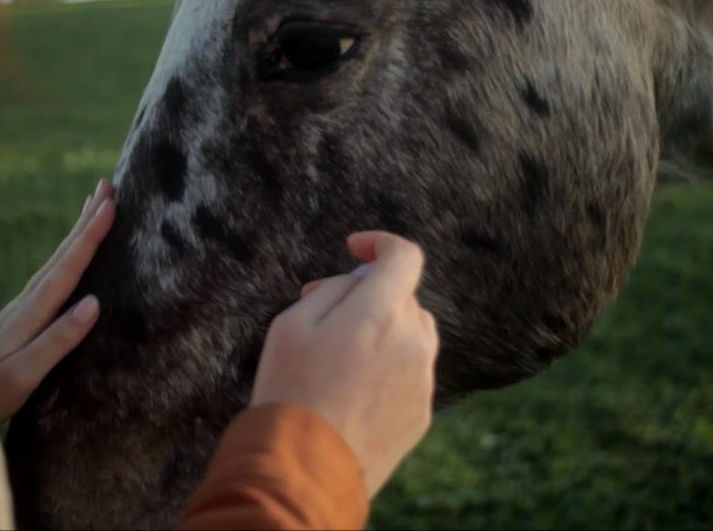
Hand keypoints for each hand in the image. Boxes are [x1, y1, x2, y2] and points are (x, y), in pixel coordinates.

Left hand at [0, 179, 114, 423]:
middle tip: (107, 186)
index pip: (67, 268)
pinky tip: (68, 256)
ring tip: (93, 206)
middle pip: (61, 254)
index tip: (110, 205)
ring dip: (76, 232)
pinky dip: (64, 256)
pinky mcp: (16, 318)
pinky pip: (49, 275)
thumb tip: (94, 303)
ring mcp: (18, 309)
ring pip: (54, 260)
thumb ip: (57, 340)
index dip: (90, 236)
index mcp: (30, 314)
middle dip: (85, 219)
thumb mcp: (24, 375)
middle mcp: (24, 303)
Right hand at [250, 231, 438, 497]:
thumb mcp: (291, 324)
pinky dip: (389, 366)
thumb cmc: (289, 391)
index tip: (355, 247)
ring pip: (412, 334)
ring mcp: (422, 380)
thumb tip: (360, 280)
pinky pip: (411, 372)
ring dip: (384, 329)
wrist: (304, 469)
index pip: (404, 256)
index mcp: (382, 313)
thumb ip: (334, 289)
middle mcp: (413, 342)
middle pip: (403, 297)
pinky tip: (352, 388)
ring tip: (340, 352)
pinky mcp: (422, 412)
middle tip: (323, 309)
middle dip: (367, 293)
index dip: (380, 243)